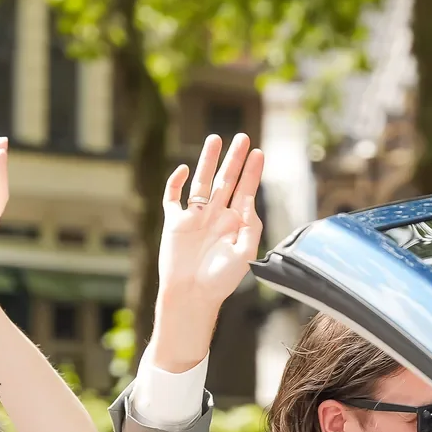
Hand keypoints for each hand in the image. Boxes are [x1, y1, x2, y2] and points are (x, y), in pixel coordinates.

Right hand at [148, 134, 263, 371]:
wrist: (191, 295)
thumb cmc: (220, 281)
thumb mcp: (245, 254)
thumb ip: (251, 227)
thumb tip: (249, 204)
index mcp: (234, 224)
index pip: (245, 191)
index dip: (252, 172)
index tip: (258, 152)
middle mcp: (216, 217)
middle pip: (226, 180)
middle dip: (234, 159)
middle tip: (242, 136)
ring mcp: (195, 218)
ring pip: (202, 182)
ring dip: (208, 161)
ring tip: (215, 139)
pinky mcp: (174, 222)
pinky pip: (173, 198)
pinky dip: (175, 183)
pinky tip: (182, 169)